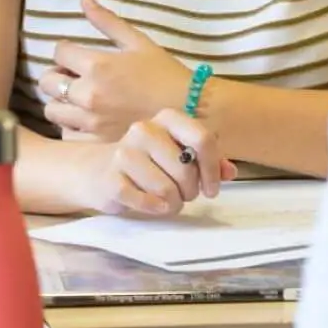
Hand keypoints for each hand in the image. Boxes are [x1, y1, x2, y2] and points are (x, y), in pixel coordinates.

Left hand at [38, 0, 191, 139]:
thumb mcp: (138, 42)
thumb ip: (107, 21)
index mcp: (97, 65)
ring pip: (52, 111)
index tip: (77, 55)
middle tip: (74, 77)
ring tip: (78, 100)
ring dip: (61, 102)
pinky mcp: (96, 143)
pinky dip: (72, 127)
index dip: (66, 50)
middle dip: (56, 76)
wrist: (190, 111)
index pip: (58, 51)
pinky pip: (67, 135)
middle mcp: (88, 94)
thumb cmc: (164, 74)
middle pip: (47, 82)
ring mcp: (91, 122)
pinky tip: (88, 121)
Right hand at [75, 113, 228, 217]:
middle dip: (190, 191)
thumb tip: (230, 172)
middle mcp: (144, 129)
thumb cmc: (147, 163)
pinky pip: (146, 202)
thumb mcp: (178, 156)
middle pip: (187, 169)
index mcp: (167, 118)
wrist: (97, 171)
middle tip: (183, 194)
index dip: (212, 169)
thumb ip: (208, 161)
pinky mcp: (111, 178)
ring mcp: (125, 152)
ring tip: (166, 199)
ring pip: (167, 189)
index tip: (211, 188)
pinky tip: (150, 203)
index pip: (202, 138)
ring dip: (173, 203)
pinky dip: (154, 209)